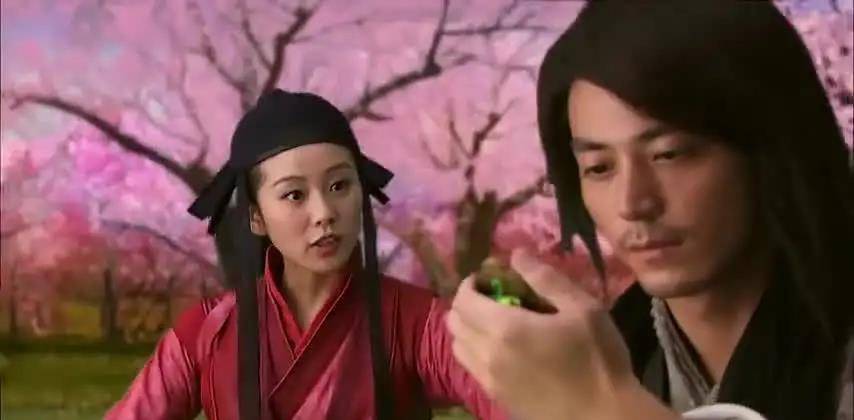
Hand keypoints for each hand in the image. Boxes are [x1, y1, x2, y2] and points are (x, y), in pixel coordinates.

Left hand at [446, 248, 677, 419]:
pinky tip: (502, 349)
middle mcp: (488, 354)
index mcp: (505, 328)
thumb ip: (546, 278)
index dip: (470, 283)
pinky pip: (471, 368)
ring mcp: (489, 380)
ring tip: (494, 323)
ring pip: (458, 347)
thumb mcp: (583, 308)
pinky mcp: (496, 398)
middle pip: (454, 323)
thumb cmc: (598, 358)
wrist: (604, 417)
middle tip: (491, 297)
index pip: (463, 299)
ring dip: (467, 329)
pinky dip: (475, 352)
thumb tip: (516, 254)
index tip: (489, 277)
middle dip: (466, 304)